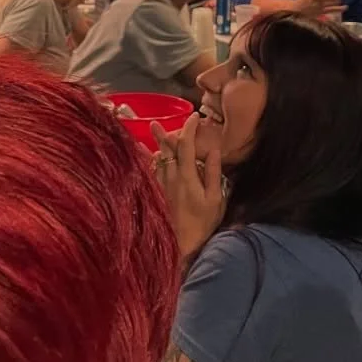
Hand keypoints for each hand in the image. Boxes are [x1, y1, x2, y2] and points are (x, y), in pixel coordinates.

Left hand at [152, 114, 225, 258]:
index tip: (195, 117)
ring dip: (157, 145)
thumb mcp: (215, 199)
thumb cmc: (202, 224)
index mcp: (187, 175)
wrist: (180, 245)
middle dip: (165, 132)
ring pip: (157, 158)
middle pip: (166, 148)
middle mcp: (170, 176)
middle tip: (158, 121)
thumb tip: (214, 151)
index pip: (187, 145)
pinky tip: (145, 155)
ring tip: (152, 132)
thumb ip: (214, 174)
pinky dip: (149, 160)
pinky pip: (151, 171)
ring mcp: (161, 184)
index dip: (190, 128)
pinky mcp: (156, 193)